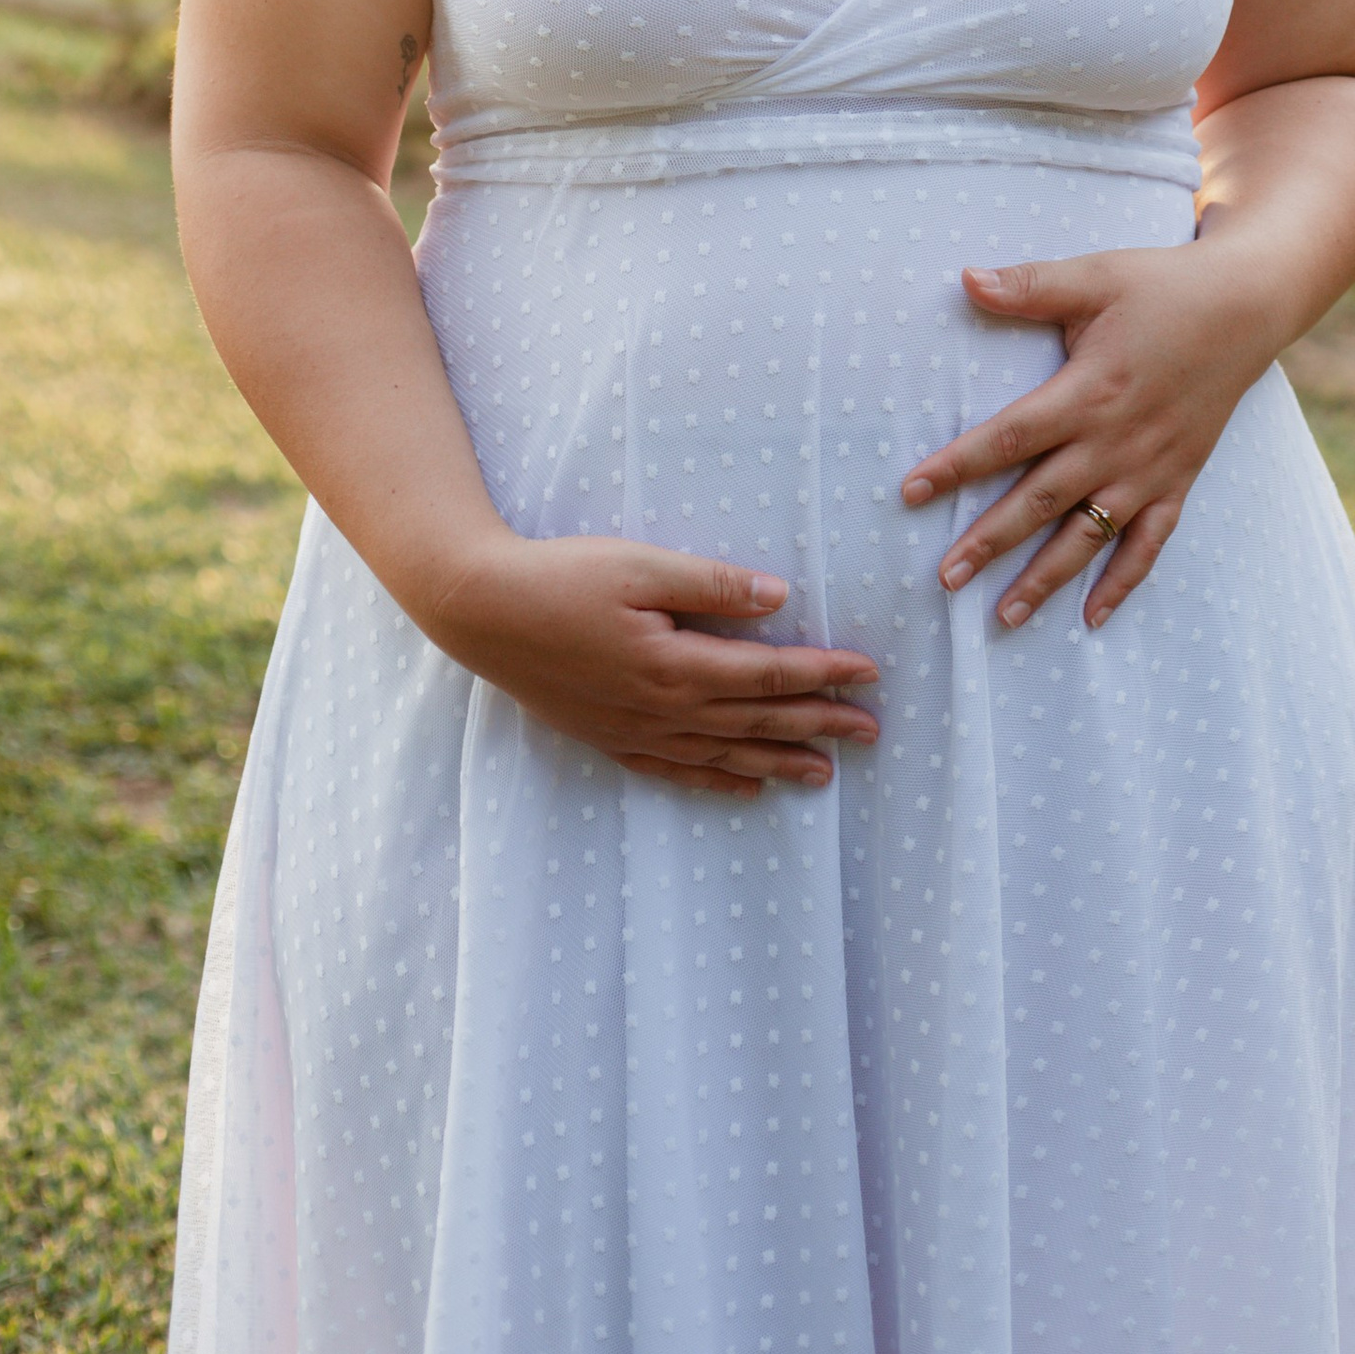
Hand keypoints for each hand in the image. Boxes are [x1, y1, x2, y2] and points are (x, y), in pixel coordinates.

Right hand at [420, 532, 879, 795]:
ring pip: (724, 753)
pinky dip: (717, 780)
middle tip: (872, 733)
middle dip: (819, 724)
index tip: (868, 674)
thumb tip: (780, 598)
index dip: (823, 674)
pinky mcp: (610, 738)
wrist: (482, 613)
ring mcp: (635, 732)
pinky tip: (745, 788)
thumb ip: (713, 584)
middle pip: (757, 720)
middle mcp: (663, 709)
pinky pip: (676, 771)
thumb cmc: (563, 577)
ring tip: (826, 773)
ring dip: (778, 761)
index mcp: (676, 664)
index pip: (769, 673)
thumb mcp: (641, 565)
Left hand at [899, 242, 1288, 632]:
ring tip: (1002, 616)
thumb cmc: (1163, 287)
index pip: (1009, 437)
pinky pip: (1148, 545)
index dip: (956, 465)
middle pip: (1040, 501)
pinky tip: (1091, 618)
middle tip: (944, 577)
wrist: (1246, 306)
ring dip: (1044, 578)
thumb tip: (966, 279)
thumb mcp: (1096, 276)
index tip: (910, 493)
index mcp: (1088, 391)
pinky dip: (1122, 583)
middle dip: (989, 541)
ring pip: (1088, 536)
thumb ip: (1030, 286)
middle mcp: (1114, 442)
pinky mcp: (1178, 481)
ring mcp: (1148, 470)